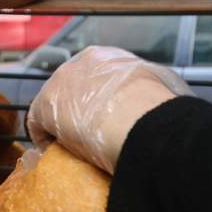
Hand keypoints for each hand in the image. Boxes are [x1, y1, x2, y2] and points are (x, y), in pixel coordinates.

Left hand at [25, 46, 189, 172]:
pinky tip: (55, 154)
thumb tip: (173, 100)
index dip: (96, 100)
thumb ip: (159, 90)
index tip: (103, 119)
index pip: (94, 78)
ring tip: (72, 148)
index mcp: (105, 58)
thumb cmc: (158, 106)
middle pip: (71, 90)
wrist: (137, 117)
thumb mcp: (165, 87)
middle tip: (87, 136)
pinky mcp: (45, 105)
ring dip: (60, 125)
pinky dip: (45, 139)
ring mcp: (58, 83)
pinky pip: (38, 123)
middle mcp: (78, 64)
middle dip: (76, 111)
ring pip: (55, 106)